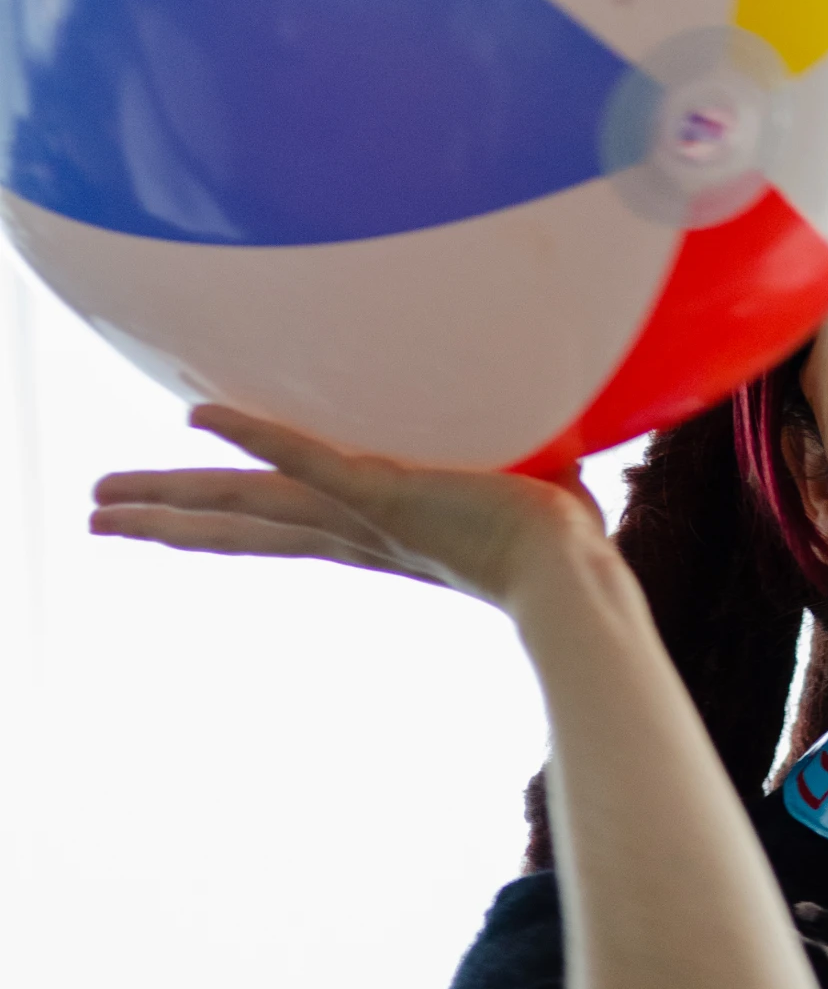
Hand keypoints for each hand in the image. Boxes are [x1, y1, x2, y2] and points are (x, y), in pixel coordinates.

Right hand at [90, 404, 607, 615]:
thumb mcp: (509, 499)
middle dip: (166, 521)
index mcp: (372, 536)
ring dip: (174, 495)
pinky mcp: (382, 492)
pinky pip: (307, 458)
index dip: (218, 525)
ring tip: (103, 500)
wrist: (572, 573)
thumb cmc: (560, 541)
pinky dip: (256, 433)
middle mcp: (352, 534)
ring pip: (247, 501)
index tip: (170, 526)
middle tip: (95, 516)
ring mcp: (360, 516)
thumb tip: (537, 448)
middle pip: (239, 526)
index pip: (278, 528)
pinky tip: (199, 416)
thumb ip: (497, 473)